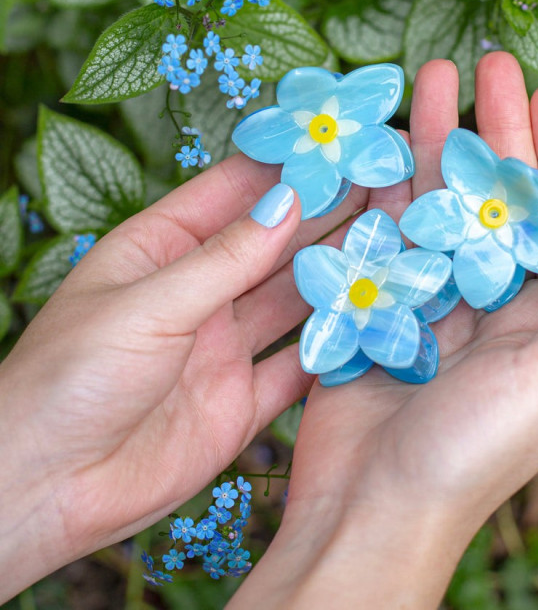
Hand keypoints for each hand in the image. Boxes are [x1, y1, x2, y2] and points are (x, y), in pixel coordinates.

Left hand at [0, 153, 370, 599]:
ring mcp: (224, 347)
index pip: (232, 193)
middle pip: (273, 244)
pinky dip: (335, 345)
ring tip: (394, 238)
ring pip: (294, 300)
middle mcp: (199, 292)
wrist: (46, 492)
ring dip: (339, 272)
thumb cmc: (70, 379)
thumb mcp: (148, 304)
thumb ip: (225, 259)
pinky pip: (300, 365)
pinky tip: (376, 318)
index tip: (337, 142)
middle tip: (384, 182)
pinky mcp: (243, 400)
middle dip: (326, 213)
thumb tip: (288, 202)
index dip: (284, 167)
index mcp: (161, 250)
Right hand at [230, 53, 537, 608]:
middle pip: (496, 195)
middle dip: (495, 127)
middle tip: (486, 61)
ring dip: (435, 143)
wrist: (369, 510)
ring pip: (438, 203)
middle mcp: (491, 299)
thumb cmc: (468, 455)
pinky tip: (378, 143)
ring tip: (425, 80)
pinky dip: (382, 189)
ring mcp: (431, 297)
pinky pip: (383, 233)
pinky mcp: (376, 304)